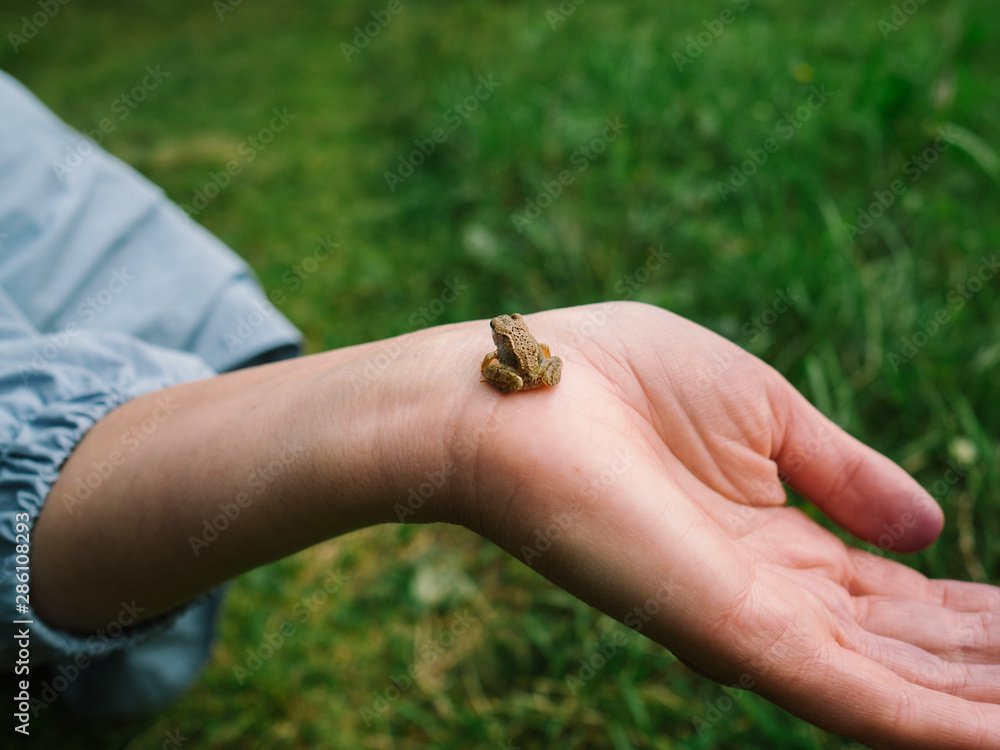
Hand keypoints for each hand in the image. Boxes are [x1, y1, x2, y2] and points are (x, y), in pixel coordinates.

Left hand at [442, 302, 998, 748]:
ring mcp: (749, 618)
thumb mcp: (763, 412)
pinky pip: (853, 694)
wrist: (520, 389)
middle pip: (902, 646)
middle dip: (985, 663)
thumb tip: (934, 527)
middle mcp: (765, 592)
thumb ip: (844, 474)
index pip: (891, 592)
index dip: (968, 614)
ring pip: (894, 683)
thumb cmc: (620, 378)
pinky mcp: (729, 633)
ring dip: (980, 698)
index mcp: (771, 536)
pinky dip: (936, 721)